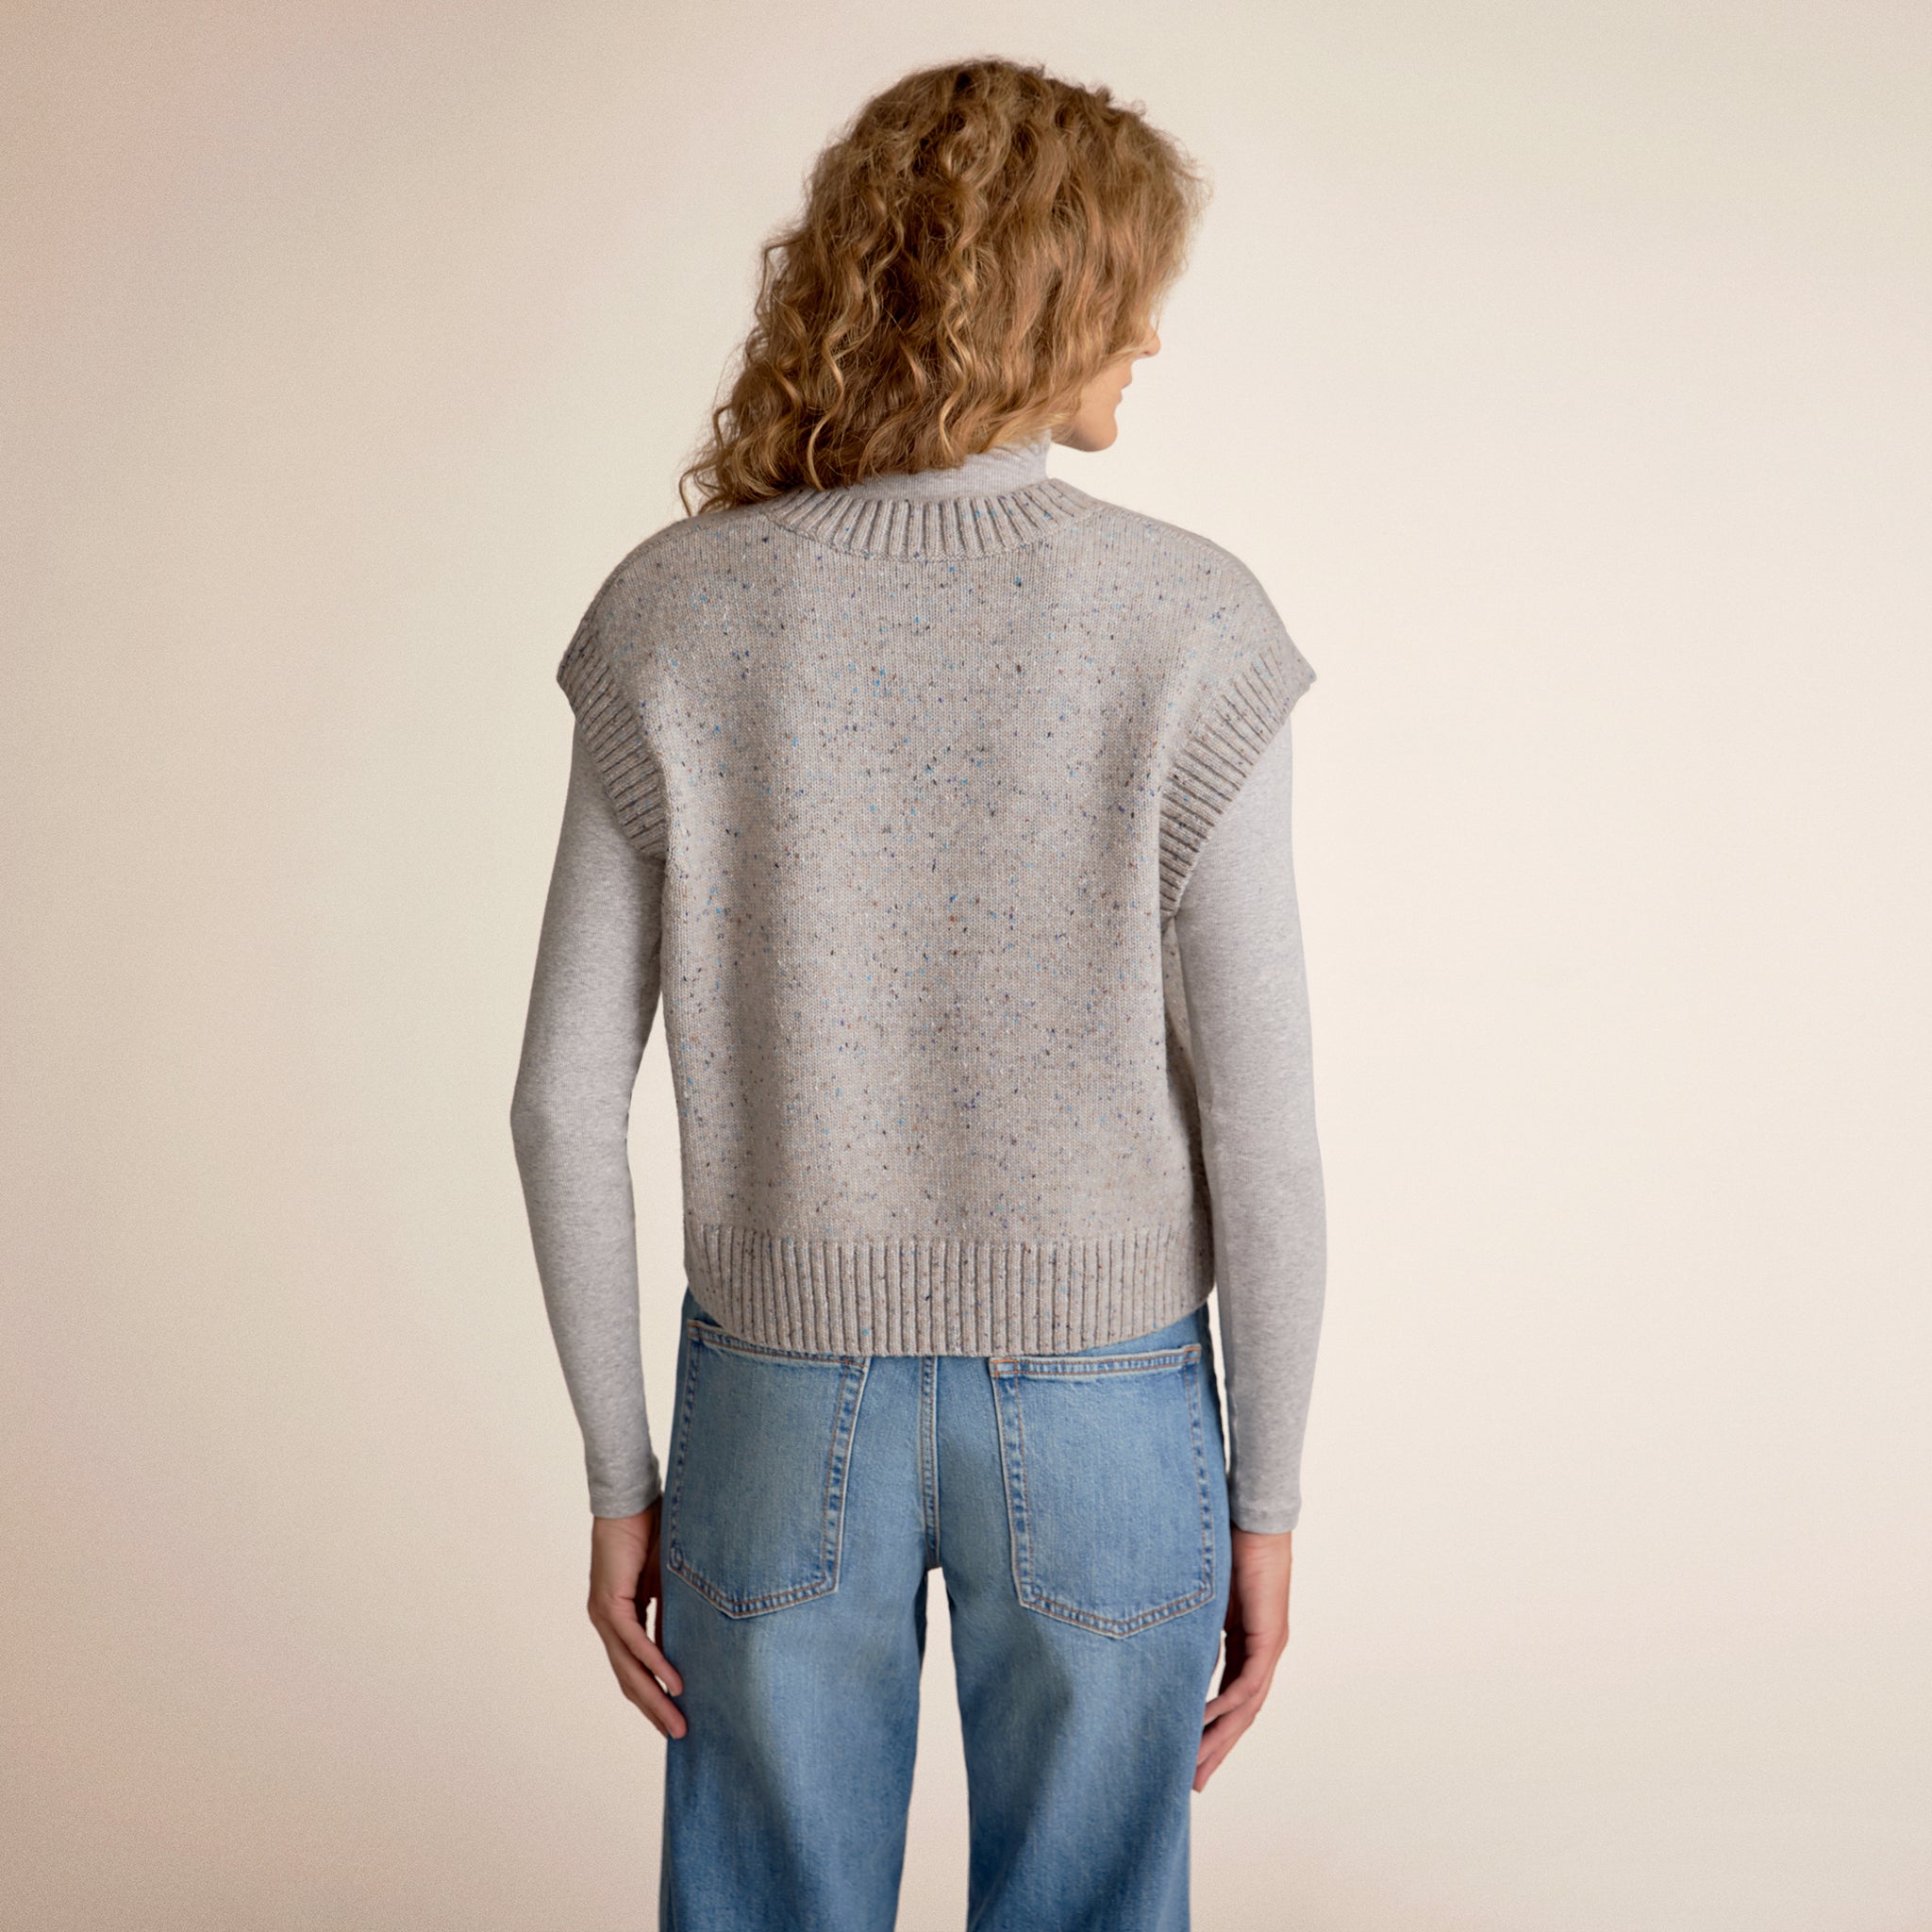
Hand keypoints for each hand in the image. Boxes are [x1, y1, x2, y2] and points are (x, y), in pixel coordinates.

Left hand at [588, 1499, 685, 1737]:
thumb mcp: (668, 1582)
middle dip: (655, 1710)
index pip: (634, 1669)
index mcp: (620, 1619)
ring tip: (677, 1721)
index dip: (654, 1696)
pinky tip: (674, 1681)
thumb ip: (672, 1613)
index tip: (674, 1717)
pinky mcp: (610, 1602)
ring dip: (655, 1697)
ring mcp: (605, 1615)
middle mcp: (607, 1623)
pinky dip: (655, 1662)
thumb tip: (687, 1647)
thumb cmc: (651, 1532)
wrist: (630, 1499)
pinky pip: (634, 1641)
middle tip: (679, 1735)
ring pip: (629, 1669)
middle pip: (629, 1679)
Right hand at [1196, 1526, 1291, 1789]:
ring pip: (1246, 1708)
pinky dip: (1224, 1706)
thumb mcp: (1203, 1596)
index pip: (1231, 1698)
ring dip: (1219, 1738)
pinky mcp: (1269, 1637)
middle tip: (1193, 1781)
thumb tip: (1163, 1639)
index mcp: (1249, 1643)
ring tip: (1194, 1764)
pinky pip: (1246, 1684)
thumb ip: (1192, 1624)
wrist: (1254, 1518)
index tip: (1189, 1752)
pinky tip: (1201, 1722)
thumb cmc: (1228, 1544)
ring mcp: (1269, 1647)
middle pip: (1241, 1714)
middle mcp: (1263, 1652)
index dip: (1211, 1728)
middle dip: (1216, 1748)